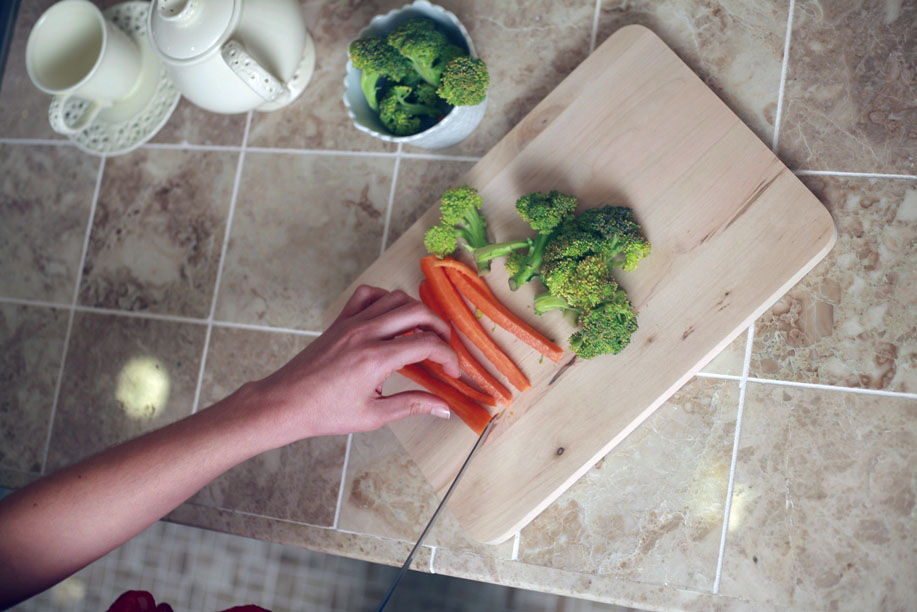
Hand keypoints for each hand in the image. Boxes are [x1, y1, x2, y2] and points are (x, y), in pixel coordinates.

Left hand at [252, 285, 459, 442]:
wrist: (285, 403)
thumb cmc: (325, 413)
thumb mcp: (373, 416)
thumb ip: (412, 405)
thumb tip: (444, 408)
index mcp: (375, 359)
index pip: (427, 344)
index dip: (448, 357)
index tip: (452, 371)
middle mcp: (365, 333)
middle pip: (417, 312)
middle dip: (440, 328)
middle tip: (445, 348)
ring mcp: (350, 323)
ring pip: (395, 298)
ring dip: (416, 311)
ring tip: (423, 332)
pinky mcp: (339, 321)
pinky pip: (367, 295)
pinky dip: (385, 299)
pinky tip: (391, 318)